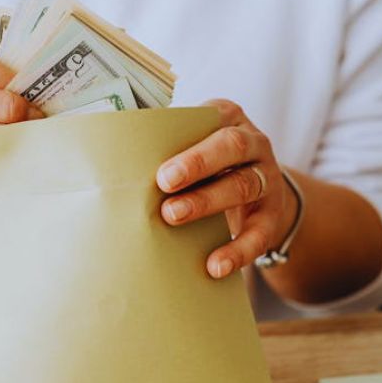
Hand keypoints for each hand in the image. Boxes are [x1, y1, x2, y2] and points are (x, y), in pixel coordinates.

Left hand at [156, 99, 296, 278]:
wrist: (255, 199)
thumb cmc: (207, 167)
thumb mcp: (192, 147)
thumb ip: (164, 147)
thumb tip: (110, 159)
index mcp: (229, 119)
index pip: (216, 116)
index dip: (190, 140)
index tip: (162, 167)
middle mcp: (254, 144)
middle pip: (232, 146)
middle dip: (198, 164)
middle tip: (164, 183)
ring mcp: (267, 179)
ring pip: (243, 185)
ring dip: (207, 201)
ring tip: (172, 216)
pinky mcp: (271, 216)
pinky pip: (259, 234)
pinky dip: (237, 251)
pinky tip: (215, 266)